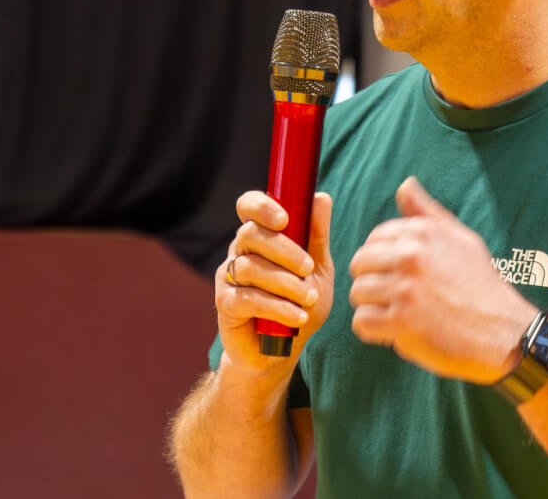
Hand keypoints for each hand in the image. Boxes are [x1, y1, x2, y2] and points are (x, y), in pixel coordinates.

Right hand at [214, 191, 334, 373]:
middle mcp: (240, 251)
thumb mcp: (318, 269)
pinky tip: (296, 316)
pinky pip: (247, 298)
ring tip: (309, 299)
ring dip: (285, 283)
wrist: (284, 350)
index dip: (261, 206)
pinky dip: (276, 307)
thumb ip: (317, 235)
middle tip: (308, 267)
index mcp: (261, 235)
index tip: (284, 218)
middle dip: (284, 249)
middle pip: (251, 234)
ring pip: (250, 267)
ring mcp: (229, 277)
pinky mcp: (225, 304)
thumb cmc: (301, 302)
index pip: (248, 206)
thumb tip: (321, 198)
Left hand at [348, 176, 537, 383]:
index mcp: (422, 233)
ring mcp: (405, 289)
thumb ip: (427, 213)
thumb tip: (405, 185)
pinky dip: (374, 330)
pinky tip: (394, 330)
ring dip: (373, 306)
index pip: (375, 238)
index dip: (381, 258)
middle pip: (360, 264)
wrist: (502, 330)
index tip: (398, 273)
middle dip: (372, 280)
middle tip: (395, 295)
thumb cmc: (482, 285)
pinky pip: (362, 322)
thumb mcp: (462, 239)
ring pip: (357, 292)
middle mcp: (410, 256)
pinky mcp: (401, 322)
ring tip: (396, 312)